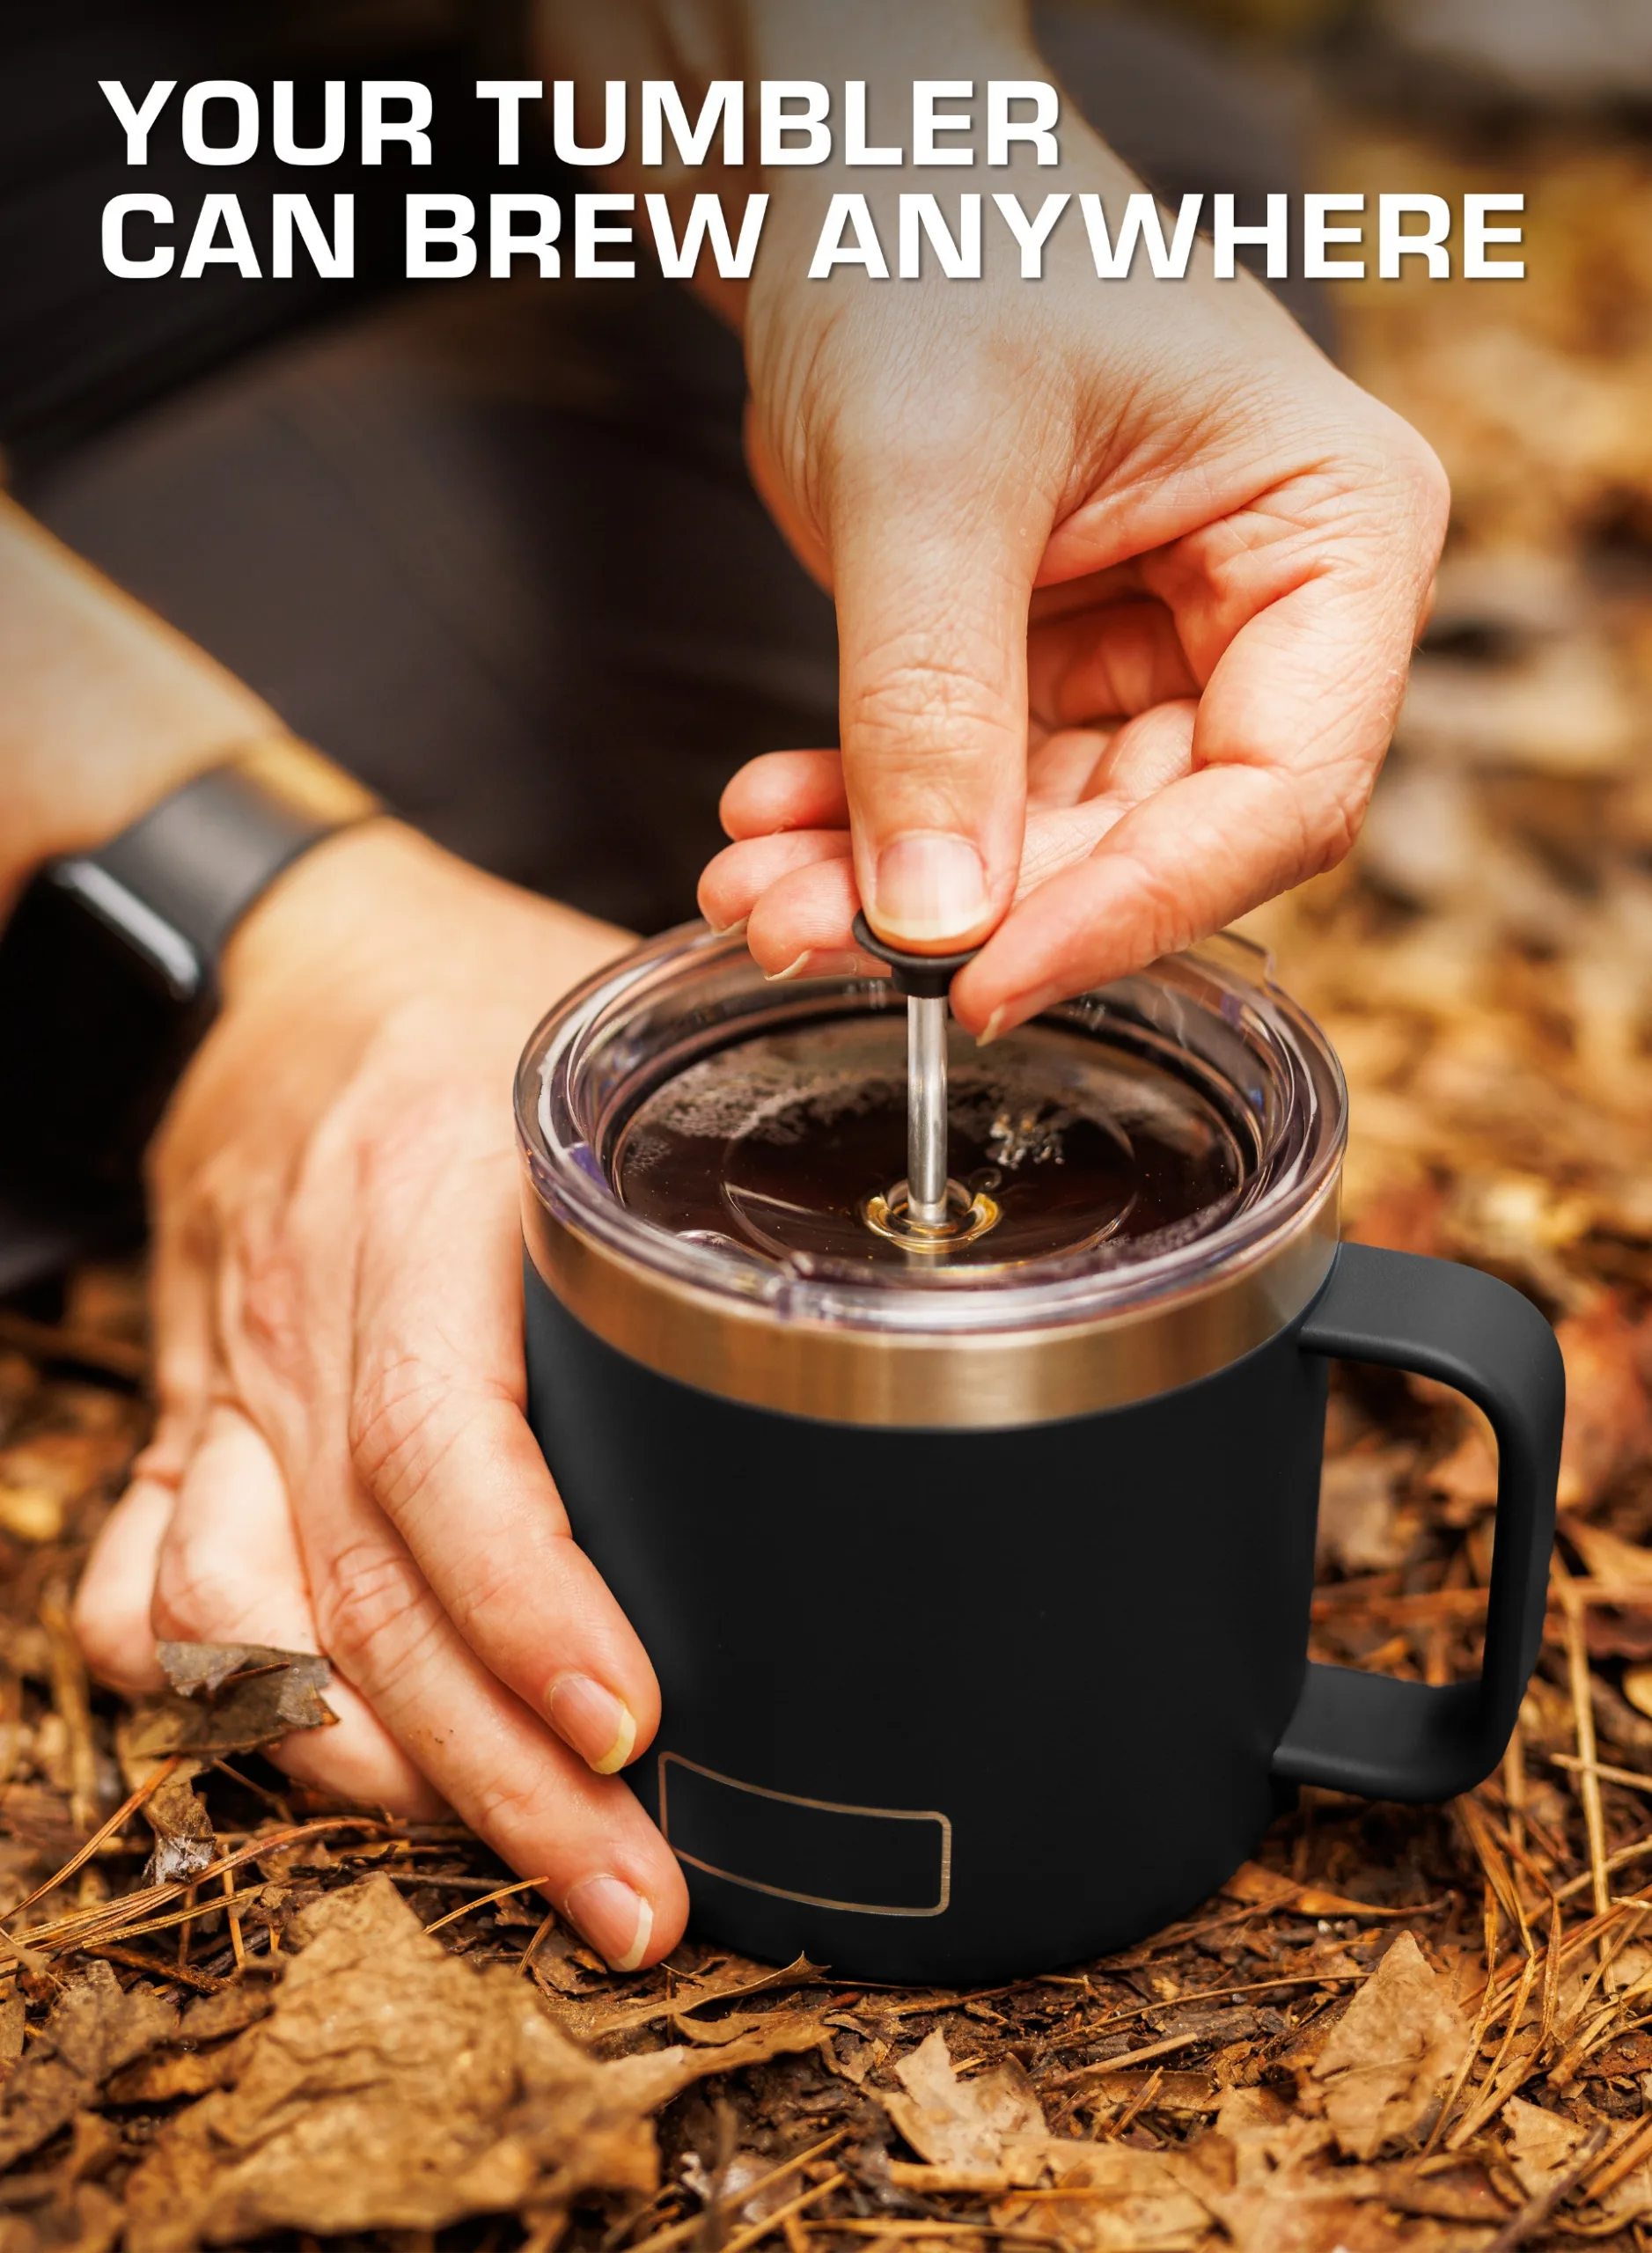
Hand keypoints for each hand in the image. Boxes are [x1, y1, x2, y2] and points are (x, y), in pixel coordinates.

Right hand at [74, 823, 686, 1969]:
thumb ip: (748, 1100)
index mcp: (428, 1205)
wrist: (277, 964)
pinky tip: (336, 1757)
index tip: (639, 1727)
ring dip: (362, 1769)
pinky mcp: (195, 1425)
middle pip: (364, 1589)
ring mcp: (233, 1383)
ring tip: (506, 1855)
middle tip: (632, 1897)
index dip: (532, 1606)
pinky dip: (226, 1701)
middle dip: (493, 1775)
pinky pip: (143, 1593)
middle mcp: (311, 1316)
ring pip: (238, 1623)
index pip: (445, 1444)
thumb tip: (936, 1155)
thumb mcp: (604, 1024)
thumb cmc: (472, 997)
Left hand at [699, 121, 1447, 1031]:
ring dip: (896, 877)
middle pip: (1159, 836)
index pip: (1278, 789)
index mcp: (1332, 530)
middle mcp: (1270, 606)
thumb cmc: (932, 235)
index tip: (984, 978)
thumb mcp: (930, 477)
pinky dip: (870, 820)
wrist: (842, 169)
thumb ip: (934, 709)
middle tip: (809, 933)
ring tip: (756, 890)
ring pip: (1050, 835)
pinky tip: (769, 821)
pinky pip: (975, 789)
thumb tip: (933, 923)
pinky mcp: (1055, 664)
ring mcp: (1162, 643)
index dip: (1134, 908)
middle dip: (975, 901)